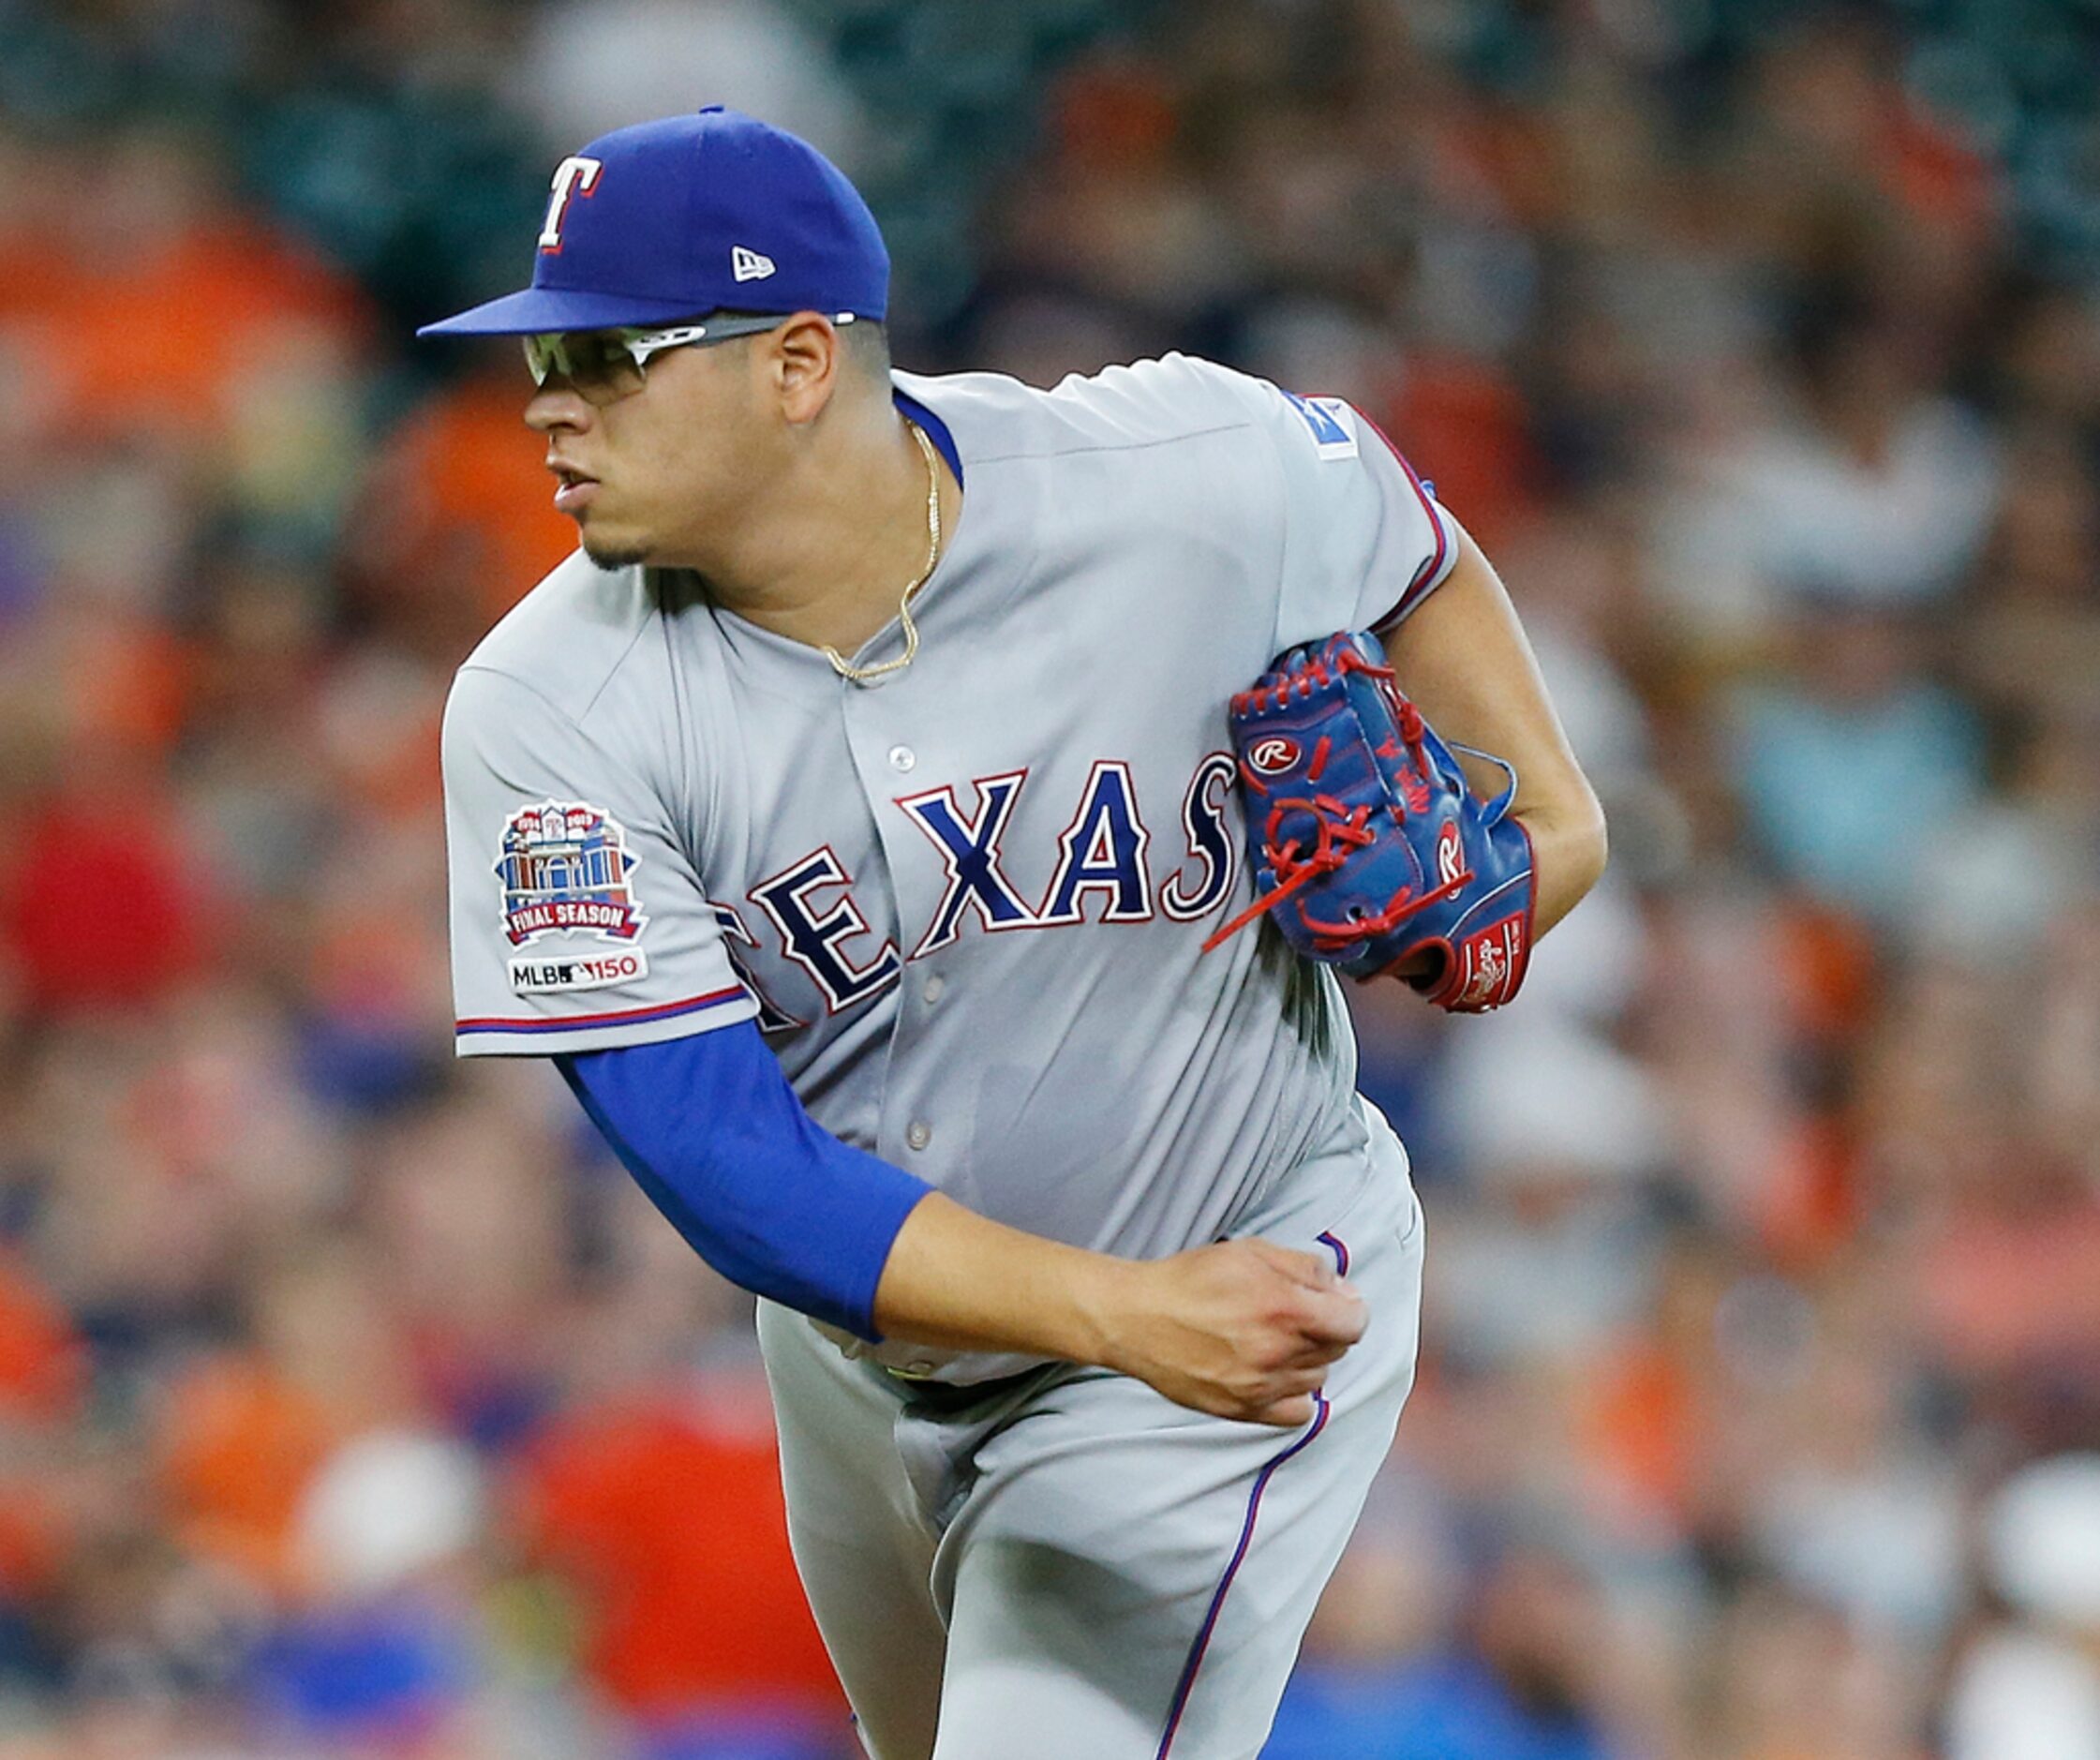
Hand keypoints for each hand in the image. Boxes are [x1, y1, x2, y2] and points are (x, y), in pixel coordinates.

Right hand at [1098, 1238, 1366, 1426]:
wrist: (1138, 1319)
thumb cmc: (1192, 1279)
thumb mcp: (1251, 1251)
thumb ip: (1305, 1267)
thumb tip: (1343, 1289)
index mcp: (1285, 1308)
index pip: (1355, 1322)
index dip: (1350, 1307)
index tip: (1336, 1301)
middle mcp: (1278, 1352)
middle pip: (1337, 1349)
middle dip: (1326, 1327)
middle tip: (1295, 1312)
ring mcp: (1261, 1387)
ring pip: (1318, 1378)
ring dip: (1309, 1358)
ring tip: (1276, 1340)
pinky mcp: (1243, 1410)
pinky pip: (1297, 1412)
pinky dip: (1295, 1394)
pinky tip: (1274, 1373)